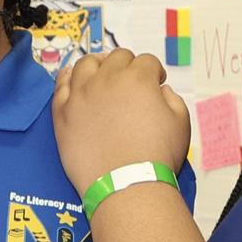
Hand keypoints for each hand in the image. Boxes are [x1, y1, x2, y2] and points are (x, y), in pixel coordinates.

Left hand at [53, 49, 189, 195]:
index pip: (146, 61)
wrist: (126, 184)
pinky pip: (60, 85)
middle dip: (127, 65)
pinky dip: (66, 77)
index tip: (155, 82)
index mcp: (138, 78)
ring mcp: (81, 94)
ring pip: (85, 64)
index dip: (153, 71)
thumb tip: (160, 91)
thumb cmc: (157, 156)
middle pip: (116, 57)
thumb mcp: (181, 123)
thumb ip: (172, 98)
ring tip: (101, 75)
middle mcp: (107, 79)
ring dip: (97, 65)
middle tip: (130, 81)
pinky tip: (71, 78)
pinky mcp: (63, 112)